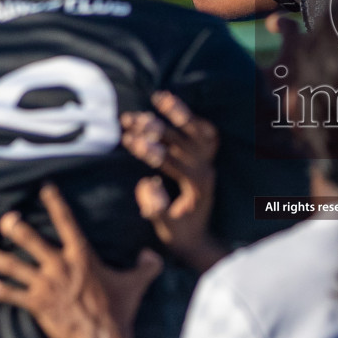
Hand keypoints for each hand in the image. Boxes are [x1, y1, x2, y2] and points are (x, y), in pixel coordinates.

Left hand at [0, 184, 162, 337]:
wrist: (103, 337)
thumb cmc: (120, 309)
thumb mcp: (137, 284)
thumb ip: (146, 267)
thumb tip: (152, 256)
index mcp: (82, 256)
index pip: (67, 222)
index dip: (56, 204)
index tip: (45, 189)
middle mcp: (60, 265)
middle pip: (32, 241)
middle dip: (16, 229)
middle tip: (5, 220)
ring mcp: (46, 284)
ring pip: (15, 266)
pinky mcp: (37, 303)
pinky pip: (10, 294)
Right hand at [122, 91, 223, 269]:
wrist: (198, 239)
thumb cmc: (178, 234)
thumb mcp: (164, 227)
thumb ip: (156, 207)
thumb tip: (147, 183)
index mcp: (196, 186)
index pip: (173, 162)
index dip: (151, 151)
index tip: (130, 140)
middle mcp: (206, 171)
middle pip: (182, 142)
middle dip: (154, 129)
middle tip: (129, 119)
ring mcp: (208, 162)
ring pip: (198, 132)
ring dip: (176, 114)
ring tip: (157, 97)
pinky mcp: (207, 159)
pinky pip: (205, 133)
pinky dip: (190, 117)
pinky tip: (172, 103)